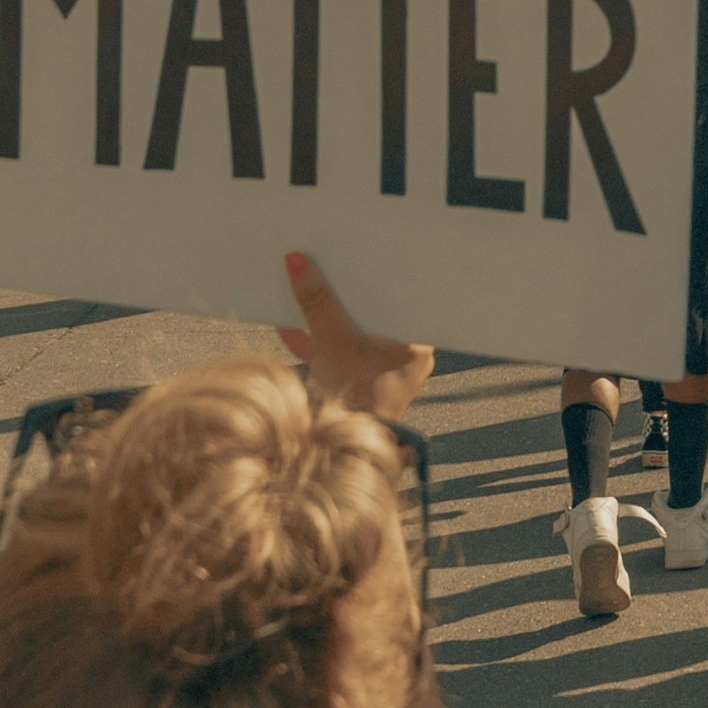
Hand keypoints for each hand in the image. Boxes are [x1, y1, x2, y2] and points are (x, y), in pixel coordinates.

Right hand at [276, 250, 433, 422]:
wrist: (334, 452)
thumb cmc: (351, 398)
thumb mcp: (330, 341)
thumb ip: (315, 301)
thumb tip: (296, 260)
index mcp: (416, 345)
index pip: (404, 298)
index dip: (382, 277)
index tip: (367, 255)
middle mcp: (406, 359)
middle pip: (376, 315)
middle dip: (349, 296)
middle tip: (334, 266)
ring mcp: (383, 374)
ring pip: (356, 335)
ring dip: (330, 318)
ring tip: (309, 291)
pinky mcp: (359, 386)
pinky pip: (342, 354)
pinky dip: (321, 343)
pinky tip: (291, 327)